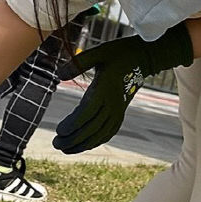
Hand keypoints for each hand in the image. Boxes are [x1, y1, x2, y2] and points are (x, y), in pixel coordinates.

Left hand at [54, 24, 192, 153]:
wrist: (144, 58)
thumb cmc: (118, 53)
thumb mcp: (98, 52)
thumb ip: (79, 63)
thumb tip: (59, 75)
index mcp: (105, 90)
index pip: (87, 114)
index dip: (73, 125)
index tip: (58, 131)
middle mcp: (113, 104)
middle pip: (92, 128)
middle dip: (73, 139)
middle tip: (56, 144)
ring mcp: (118, 110)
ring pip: (100, 134)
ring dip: (83, 144)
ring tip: (65, 149)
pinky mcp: (120, 113)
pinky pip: (108, 132)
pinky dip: (96, 141)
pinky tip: (84, 145)